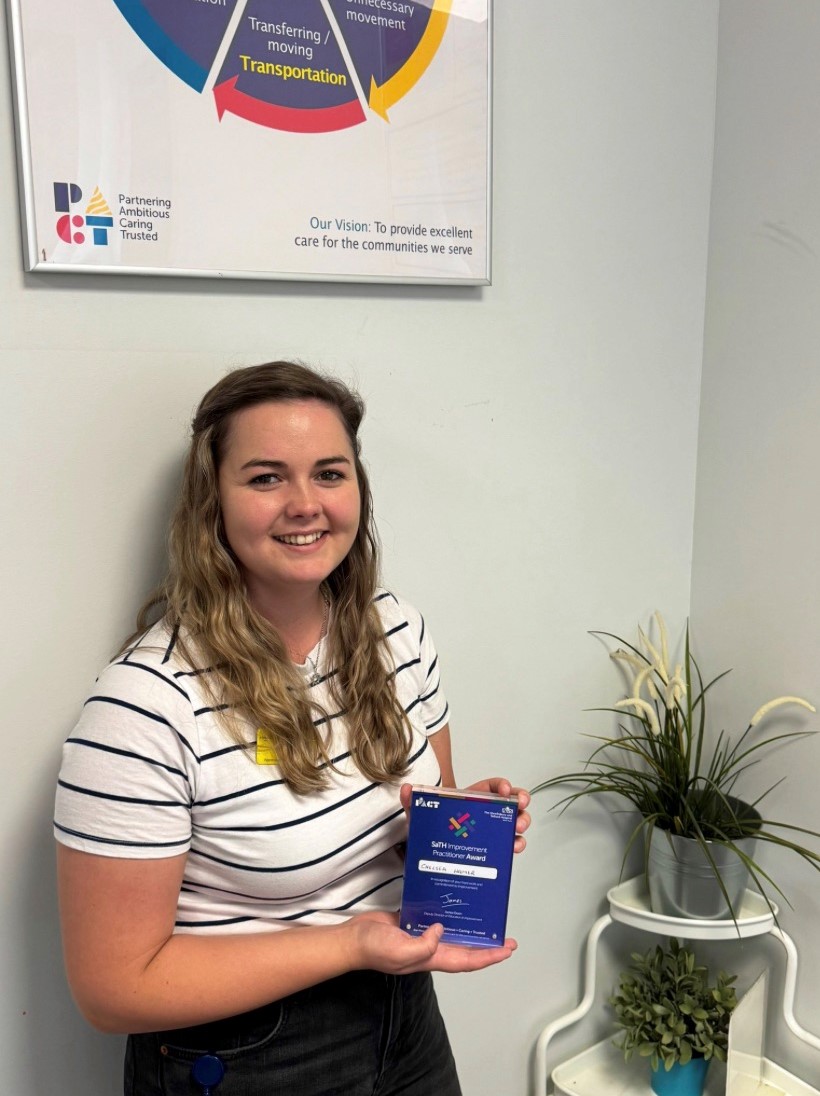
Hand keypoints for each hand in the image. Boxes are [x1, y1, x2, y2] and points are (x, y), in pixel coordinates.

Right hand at [346, 910, 516, 974]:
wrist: (352, 939)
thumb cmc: (374, 949)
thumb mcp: (400, 951)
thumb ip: (423, 946)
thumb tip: (440, 931)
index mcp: (431, 959)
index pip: (467, 960)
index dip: (488, 956)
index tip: (506, 949)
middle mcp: (430, 949)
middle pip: (465, 949)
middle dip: (486, 945)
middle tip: (505, 937)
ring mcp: (421, 937)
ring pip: (452, 934)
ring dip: (469, 928)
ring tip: (485, 918)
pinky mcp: (412, 923)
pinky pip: (434, 919)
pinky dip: (446, 913)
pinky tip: (453, 902)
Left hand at [399, 778, 530, 853]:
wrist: (430, 855)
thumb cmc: (430, 829)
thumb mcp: (420, 815)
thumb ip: (412, 802)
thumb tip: (407, 789)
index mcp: (473, 799)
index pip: (493, 787)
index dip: (502, 785)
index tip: (505, 790)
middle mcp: (486, 813)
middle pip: (511, 802)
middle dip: (520, 803)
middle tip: (519, 809)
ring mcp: (491, 831)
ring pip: (515, 822)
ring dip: (521, 822)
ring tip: (517, 829)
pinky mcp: (492, 849)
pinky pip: (510, 844)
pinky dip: (516, 844)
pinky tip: (513, 847)